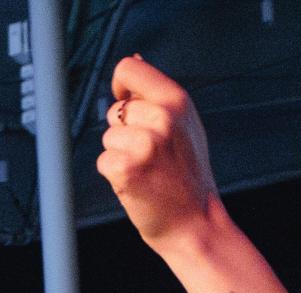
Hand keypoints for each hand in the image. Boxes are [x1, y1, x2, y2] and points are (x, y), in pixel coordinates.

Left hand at [97, 57, 223, 251]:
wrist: (196, 223)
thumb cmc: (189, 176)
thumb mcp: (185, 124)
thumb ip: (159, 94)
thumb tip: (135, 60)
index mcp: (176, 101)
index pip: (128, 68)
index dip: (120, 85)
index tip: (123, 101)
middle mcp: (161, 118)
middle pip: (115, 110)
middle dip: (124, 132)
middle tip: (150, 155)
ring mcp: (144, 144)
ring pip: (108, 137)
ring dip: (120, 155)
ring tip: (146, 170)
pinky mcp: (127, 169)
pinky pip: (103, 161)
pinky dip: (115, 175)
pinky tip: (138, 184)